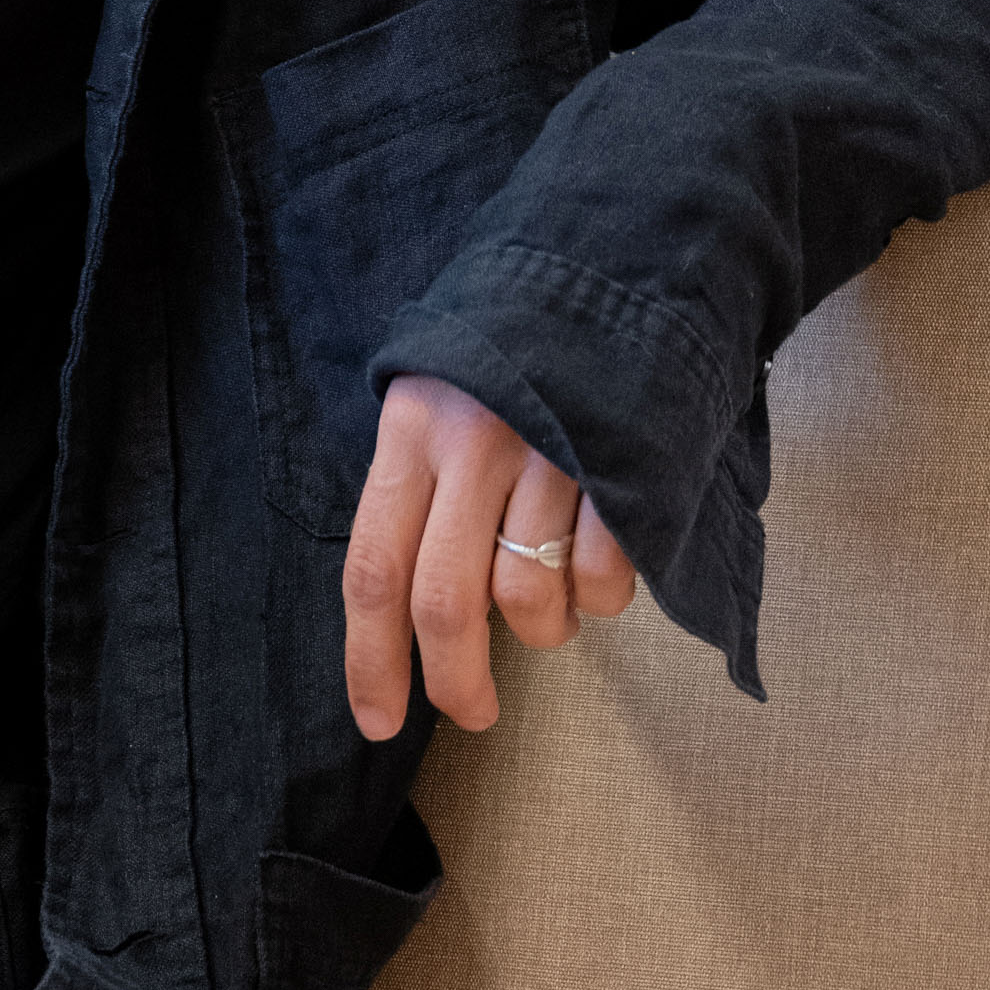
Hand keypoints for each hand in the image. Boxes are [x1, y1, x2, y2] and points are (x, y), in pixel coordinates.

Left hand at [344, 376, 637, 742]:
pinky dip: (602, 597)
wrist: (616, 266)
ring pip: (526, 598)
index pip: (372, 568)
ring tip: (553, 604)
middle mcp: (470, 443)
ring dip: (543, 630)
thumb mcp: (440, 401)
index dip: (370, 660)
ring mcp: (548, 453)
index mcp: (410, 431)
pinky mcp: (620, 465)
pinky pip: (602, 578)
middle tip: (474, 712)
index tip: (379, 722)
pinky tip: (601, 560)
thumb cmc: (515, 354)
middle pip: (444, 602)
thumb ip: (423, 494)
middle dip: (456, 681)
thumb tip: (418, 617)